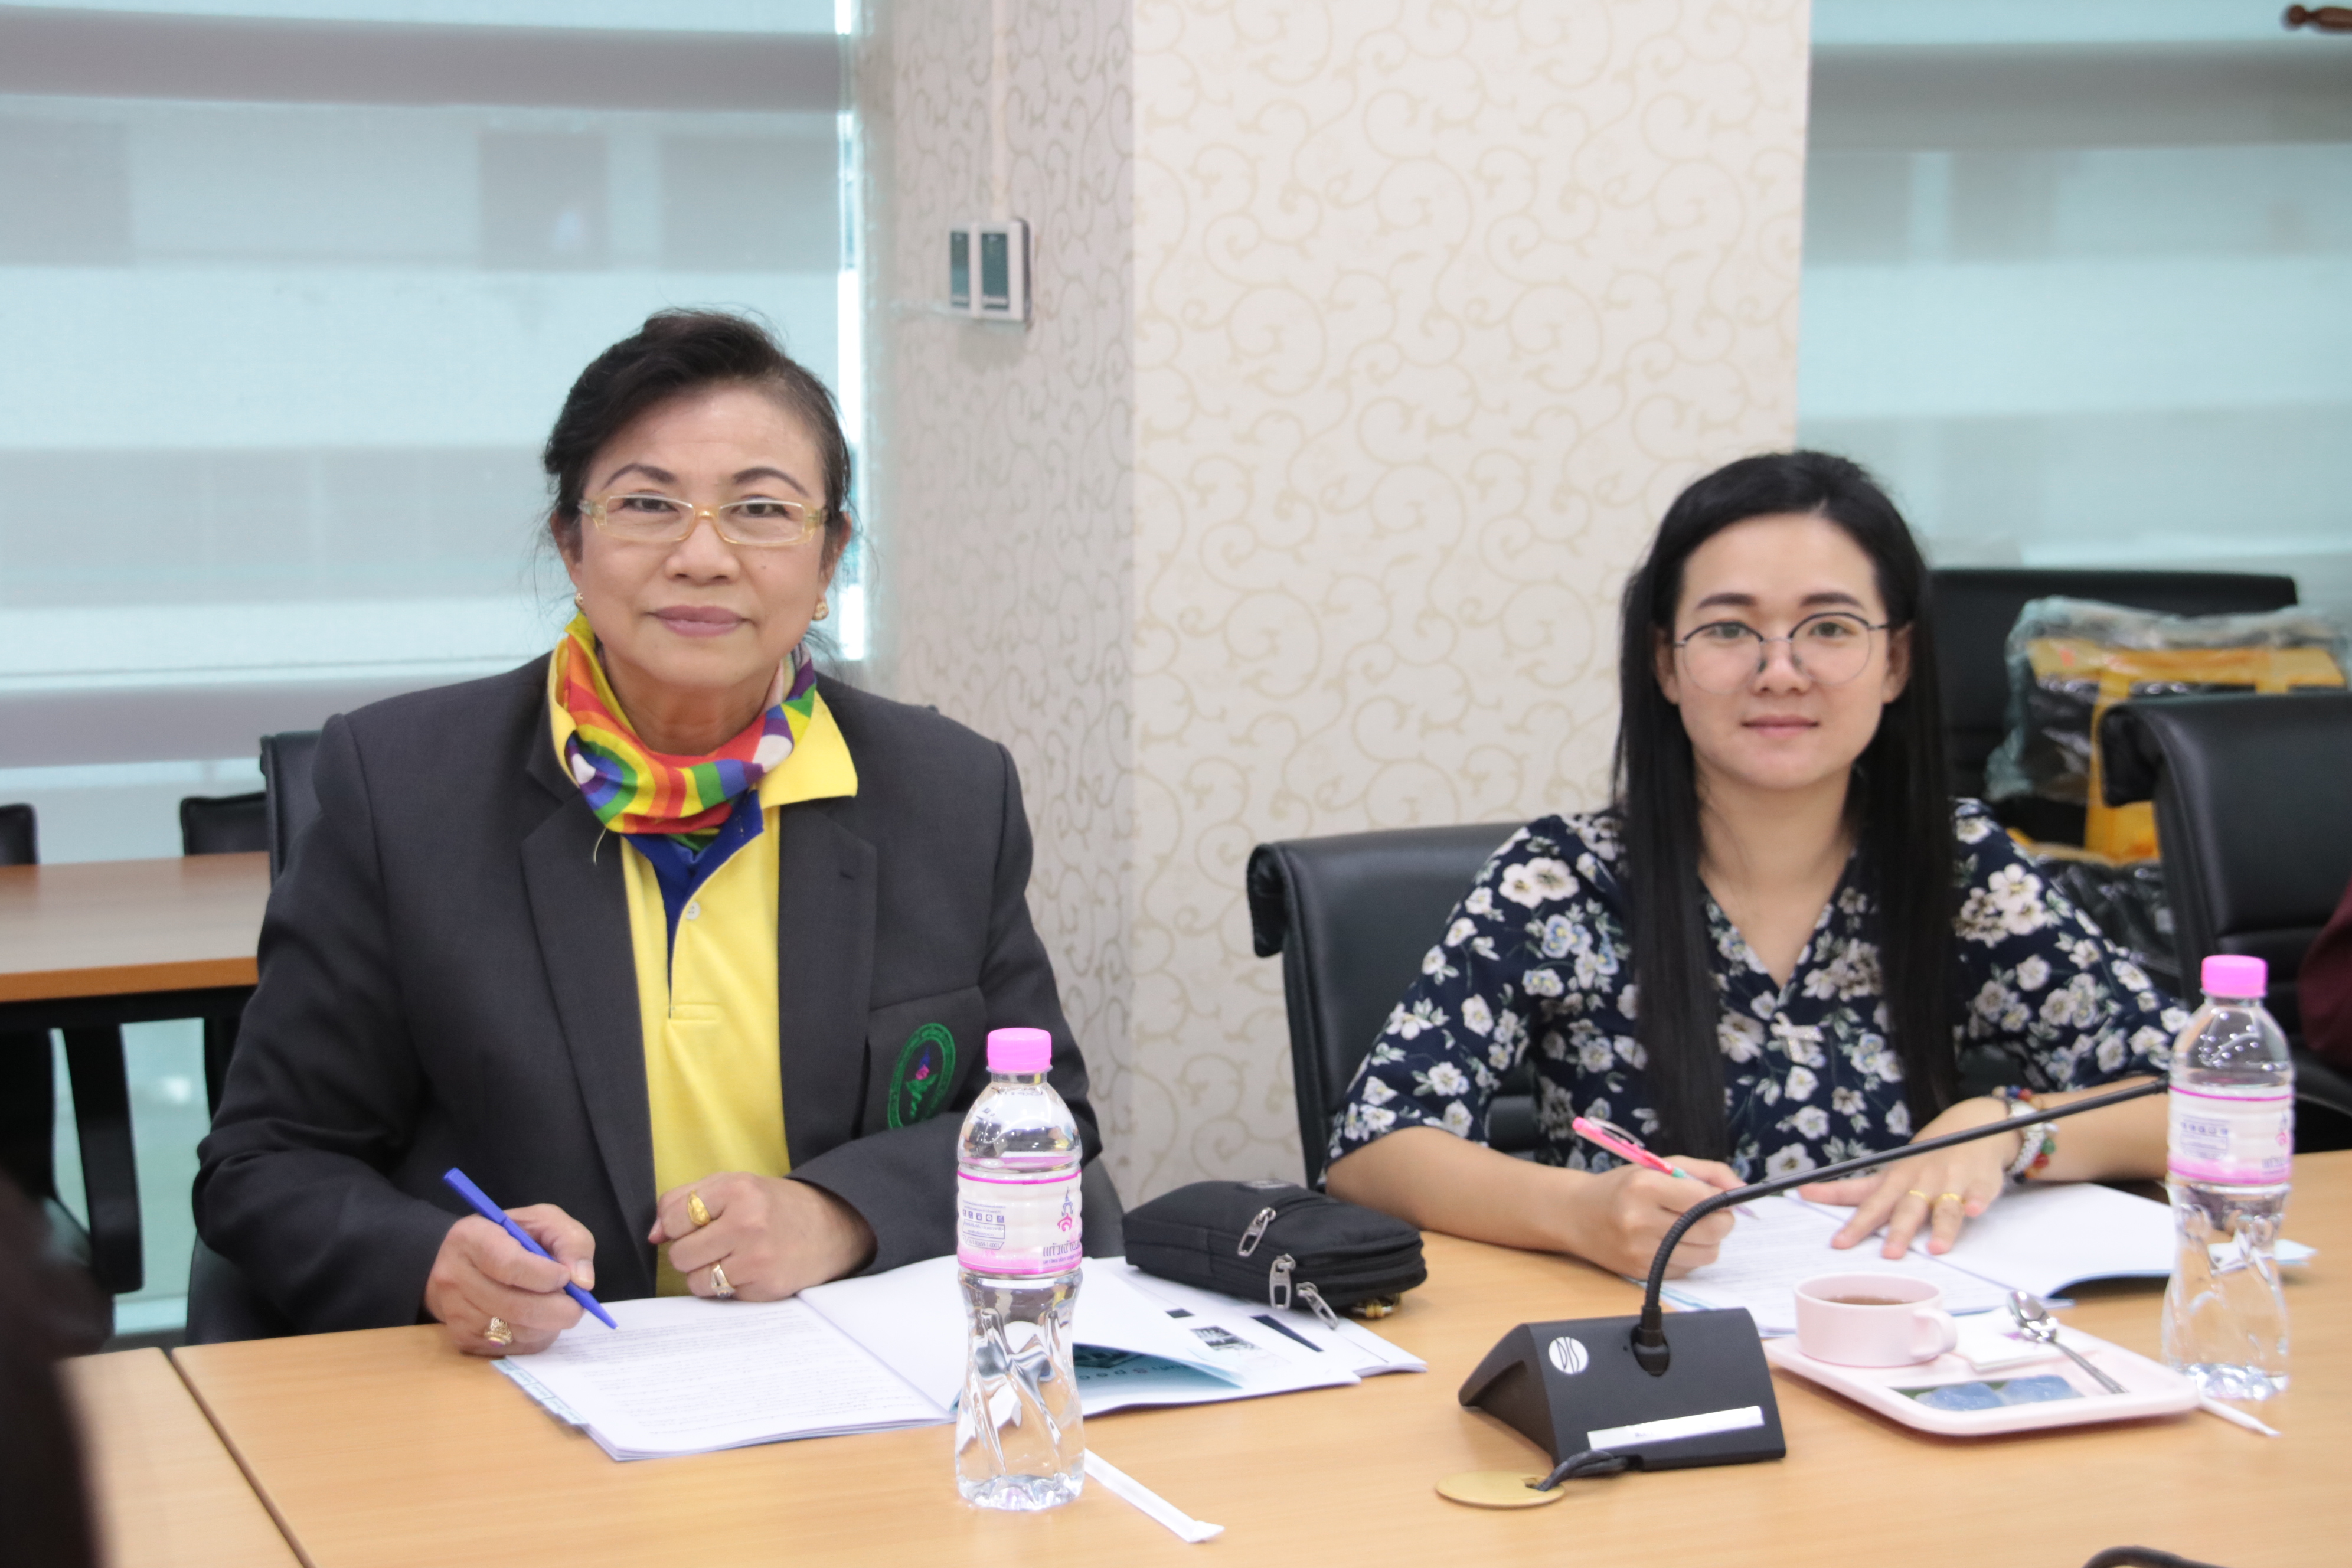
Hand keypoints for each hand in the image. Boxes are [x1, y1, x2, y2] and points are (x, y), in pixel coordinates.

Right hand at [423, 1204, 593, 1356]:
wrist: (466, 1261)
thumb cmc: (511, 1237)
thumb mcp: (544, 1221)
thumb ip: (571, 1241)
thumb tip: (583, 1282)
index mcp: (471, 1238)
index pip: (510, 1265)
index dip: (546, 1276)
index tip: (566, 1277)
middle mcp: (455, 1278)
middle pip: (517, 1307)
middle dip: (559, 1309)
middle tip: (577, 1303)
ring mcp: (456, 1314)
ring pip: (519, 1332)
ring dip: (550, 1324)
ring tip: (555, 1305)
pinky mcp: (464, 1340)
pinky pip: (514, 1348)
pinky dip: (537, 1336)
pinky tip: (537, 1318)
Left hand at [649, 1173, 876, 1300]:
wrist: (833, 1227)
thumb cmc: (775, 1206)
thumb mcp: (735, 1186)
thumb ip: (687, 1200)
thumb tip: (653, 1235)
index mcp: (738, 1189)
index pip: (673, 1215)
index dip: (676, 1225)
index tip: (693, 1225)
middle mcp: (748, 1223)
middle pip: (680, 1254)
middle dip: (690, 1252)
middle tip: (714, 1243)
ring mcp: (758, 1259)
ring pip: (695, 1281)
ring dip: (705, 1274)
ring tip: (730, 1259)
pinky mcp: (765, 1288)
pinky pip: (719, 1296)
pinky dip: (726, 1287)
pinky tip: (748, 1271)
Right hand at [1559, 1158, 1743, 1277]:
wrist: (1575, 1215)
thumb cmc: (1622, 1186)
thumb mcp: (1657, 1166)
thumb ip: (1705, 1172)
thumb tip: (1742, 1190)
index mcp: (1644, 1186)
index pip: (1706, 1199)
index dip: (1722, 1200)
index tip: (1719, 1197)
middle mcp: (1640, 1221)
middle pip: (1713, 1231)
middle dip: (1721, 1221)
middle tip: (1710, 1213)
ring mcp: (1640, 1251)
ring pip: (1707, 1255)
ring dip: (1707, 1241)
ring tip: (1688, 1228)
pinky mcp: (1642, 1273)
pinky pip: (1688, 1269)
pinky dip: (1688, 1256)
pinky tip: (1669, 1242)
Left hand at [1800, 1098, 2018, 1257]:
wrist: (1968, 1129)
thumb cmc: (1920, 1162)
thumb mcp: (1885, 1175)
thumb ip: (1849, 1190)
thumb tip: (1804, 1192)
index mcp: (1895, 1181)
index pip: (1871, 1205)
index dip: (1855, 1225)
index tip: (1839, 1243)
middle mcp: (1920, 1182)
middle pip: (1907, 1209)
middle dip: (1898, 1231)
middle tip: (1889, 1254)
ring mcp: (1950, 1182)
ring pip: (1944, 1208)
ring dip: (1940, 1228)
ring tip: (1935, 1249)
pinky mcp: (1979, 1184)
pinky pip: (1979, 1195)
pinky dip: (1977, 1202)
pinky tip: (1974, 1210)